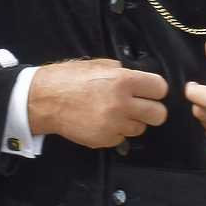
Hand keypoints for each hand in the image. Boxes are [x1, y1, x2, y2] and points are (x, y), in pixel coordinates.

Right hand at [26, 58, 169, 147]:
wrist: (45, 100)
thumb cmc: (70, 78)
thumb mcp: (99, 65)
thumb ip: (122, 73)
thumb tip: (139, 80)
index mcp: (124, 81)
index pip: (160, 89)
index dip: (155, 90)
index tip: (149, 91)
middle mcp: (122, 104)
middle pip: (159, 114)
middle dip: (152, 110)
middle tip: (140, 107)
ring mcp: (114, 125)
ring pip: (140, 128)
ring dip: (132, 122)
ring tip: (115, 113)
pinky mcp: (105, 140)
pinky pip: (122, 138)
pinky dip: (116, 132)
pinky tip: (102, 122)